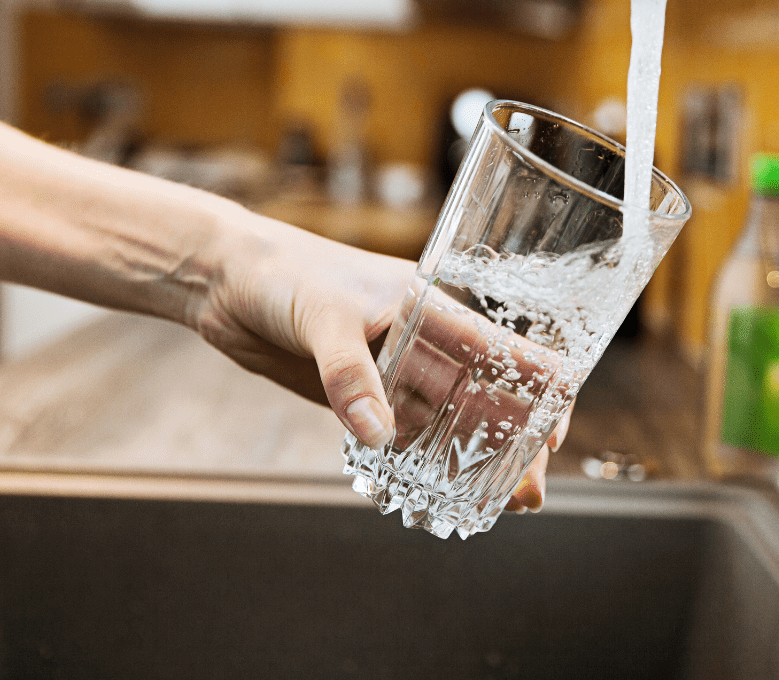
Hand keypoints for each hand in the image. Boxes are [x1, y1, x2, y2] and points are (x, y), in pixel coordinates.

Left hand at [188, 212, 566, 510]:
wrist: (225, 279)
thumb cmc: (283, 273)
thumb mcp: (324, 316)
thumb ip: (349, 374)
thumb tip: (381, 434)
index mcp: (432, 307)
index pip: (504, 349)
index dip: (539, 389)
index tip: (552, 434)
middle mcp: (422, 342)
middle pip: (483, 398)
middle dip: (510, 445)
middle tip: (526, 495)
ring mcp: (391, 371)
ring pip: (445, 423)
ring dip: (468, 462)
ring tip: (492, 507)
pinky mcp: (357, 396)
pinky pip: (397, 435)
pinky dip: (416, 464)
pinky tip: (431, 494)